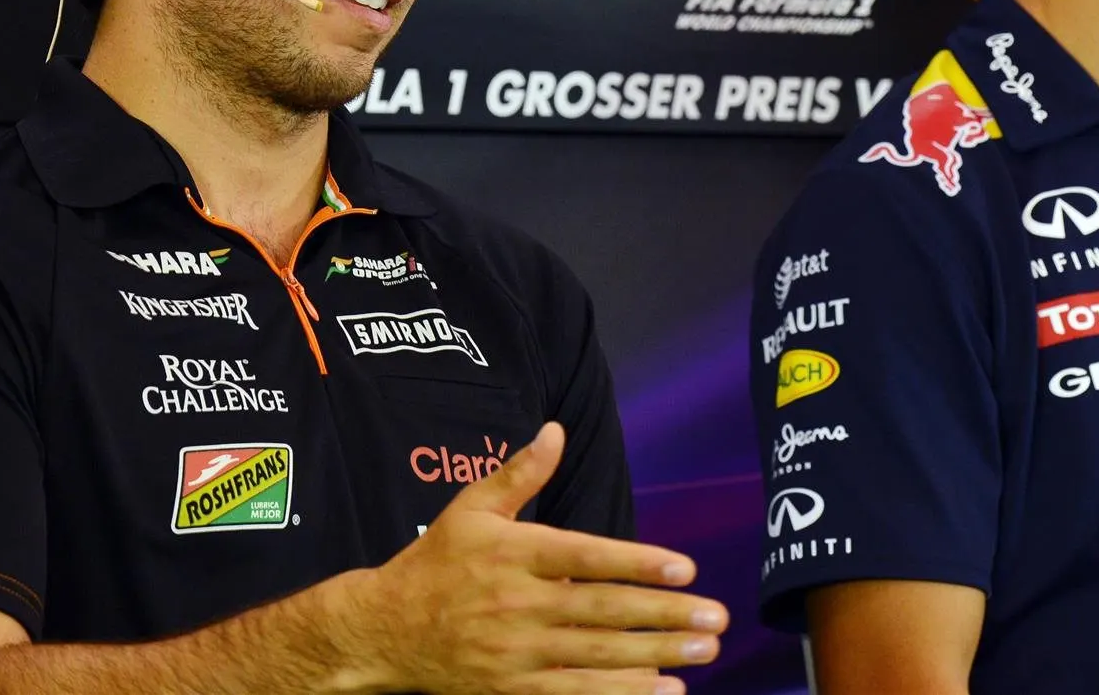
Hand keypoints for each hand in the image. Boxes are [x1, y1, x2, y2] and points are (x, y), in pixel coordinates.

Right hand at [365, 422, 726, 693]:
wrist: (383, 631)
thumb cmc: (436, 563)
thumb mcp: (471, 509)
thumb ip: (519, 474)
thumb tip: (554, 430)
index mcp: (513, 555)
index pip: (586, 559)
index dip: (637, 563)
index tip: (684, 566)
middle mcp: (518, 605)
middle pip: (602, 612)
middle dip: (664, 616)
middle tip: (715, 616)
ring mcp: (516, 654)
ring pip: (597, 657)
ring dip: (657, 655)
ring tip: (704, 650)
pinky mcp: (513, 690)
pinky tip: (663, 691)